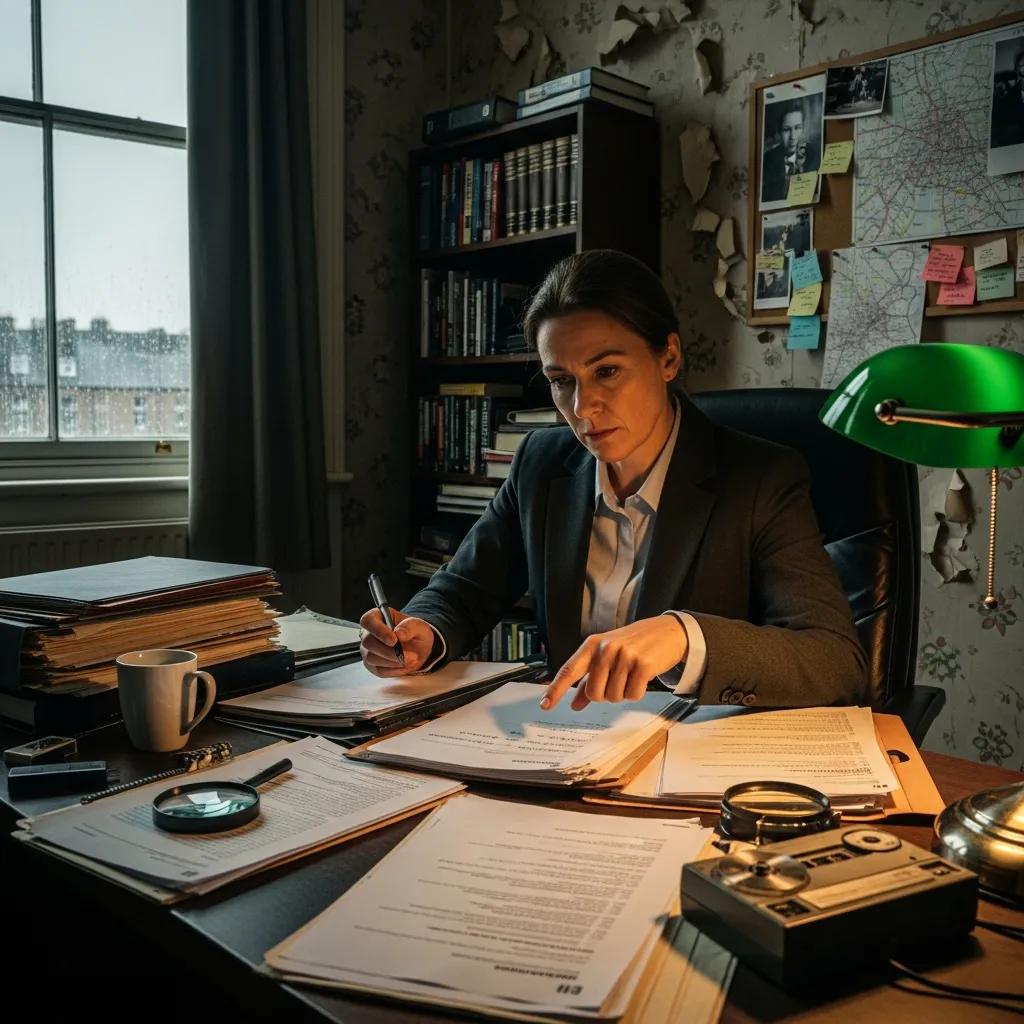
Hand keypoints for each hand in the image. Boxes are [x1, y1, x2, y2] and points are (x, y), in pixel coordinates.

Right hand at [359, 607, 437, 676]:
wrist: (418, 648)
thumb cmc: (414, 633)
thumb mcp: (418, 626)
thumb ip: (409, 626)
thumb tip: (399, 633)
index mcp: (377, 617)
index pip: (368, 621)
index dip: (379, 631)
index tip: (394, 640)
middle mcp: (368, 633)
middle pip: (368, 642)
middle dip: (390, 651)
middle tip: (410, 655)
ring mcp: (367, 650)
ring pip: (371, 658)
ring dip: (393, 661)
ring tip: (412, 659)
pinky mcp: (371, 665)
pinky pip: (379, 670)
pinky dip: (394, 670)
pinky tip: (405, 665)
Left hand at [540, 615, 688, 711]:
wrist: (666, 631)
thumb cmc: (633, 644)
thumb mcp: (608, 656)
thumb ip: (589, 679)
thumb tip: (574, 704)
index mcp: (592, 645)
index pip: (569, 670)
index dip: (556, 690)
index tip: (545, 705)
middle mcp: (606, 649)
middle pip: (594, 694)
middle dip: (605, 695)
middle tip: (617, 680)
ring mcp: (625, 656)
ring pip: (614, 697)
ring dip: (623, 692)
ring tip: (631, 675)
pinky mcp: (643, 665)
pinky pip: (632, 695)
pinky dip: (637, 692)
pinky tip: (642, 677)